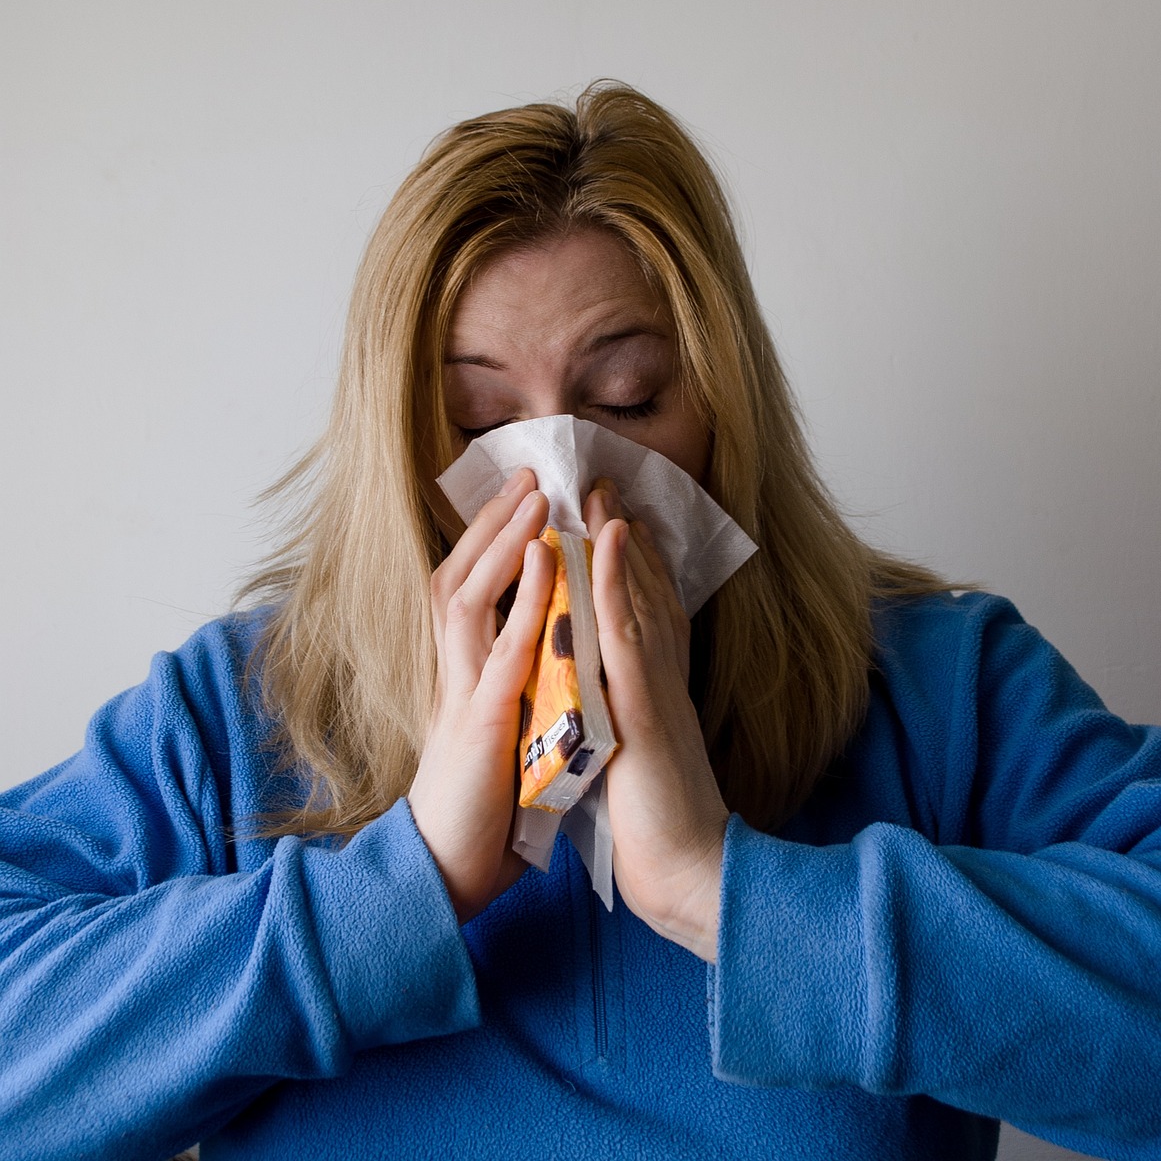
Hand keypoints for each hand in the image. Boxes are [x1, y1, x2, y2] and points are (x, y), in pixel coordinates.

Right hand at [409, 469, 552, 922]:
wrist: (444, 875)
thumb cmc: (479, 812)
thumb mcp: (496, 735)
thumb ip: (510, 693)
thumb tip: (541, 661)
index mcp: (461, 676)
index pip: (467, 593)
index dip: (488, 545)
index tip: (520, 503)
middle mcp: (454, 674)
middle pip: (460, 577)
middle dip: (491, 523)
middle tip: (528, 473)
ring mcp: (462, 693)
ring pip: (470, 596)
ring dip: (502, 541)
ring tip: (534, 494)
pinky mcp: (482, 722)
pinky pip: (502, 646)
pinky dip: (524, 596)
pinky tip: (546, 556)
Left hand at [584, 482, 727, 961]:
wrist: (691, 874)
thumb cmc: (658, 825)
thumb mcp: (639, 754)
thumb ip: (628, 718)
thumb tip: (606, 702)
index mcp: (656, 690)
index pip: (645, 613)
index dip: (631, 566)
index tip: (614, 521)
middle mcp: (661, 678)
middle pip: (644, 593)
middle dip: (623, 537)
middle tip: (605, 484)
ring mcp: (654, 686)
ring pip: (636, 599)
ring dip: (619, 542)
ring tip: (600, 490)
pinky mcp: (643, 705)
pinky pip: (627, 630)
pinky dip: (617, 580)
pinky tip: (608, 540)